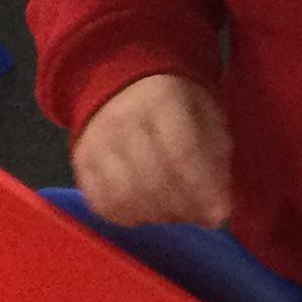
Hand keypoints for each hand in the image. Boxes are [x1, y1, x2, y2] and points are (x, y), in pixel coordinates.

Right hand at [72, 73, 231, 227]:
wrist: (125, 84)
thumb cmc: (177, 103)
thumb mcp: (208, 116)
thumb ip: (216, 159)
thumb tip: (217, 210)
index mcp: (162, 98)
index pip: (181, 152)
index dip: (202, 189)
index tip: (220, 213)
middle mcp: (122, 119)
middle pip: (152, 180)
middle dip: (184, 208)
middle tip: (200, 214)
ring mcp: (96, 142)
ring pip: (125, 197)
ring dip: (158, 216)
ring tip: (177, 211)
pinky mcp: (81, 162)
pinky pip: (103, 203)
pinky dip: (129, 216)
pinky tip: (148, 210)